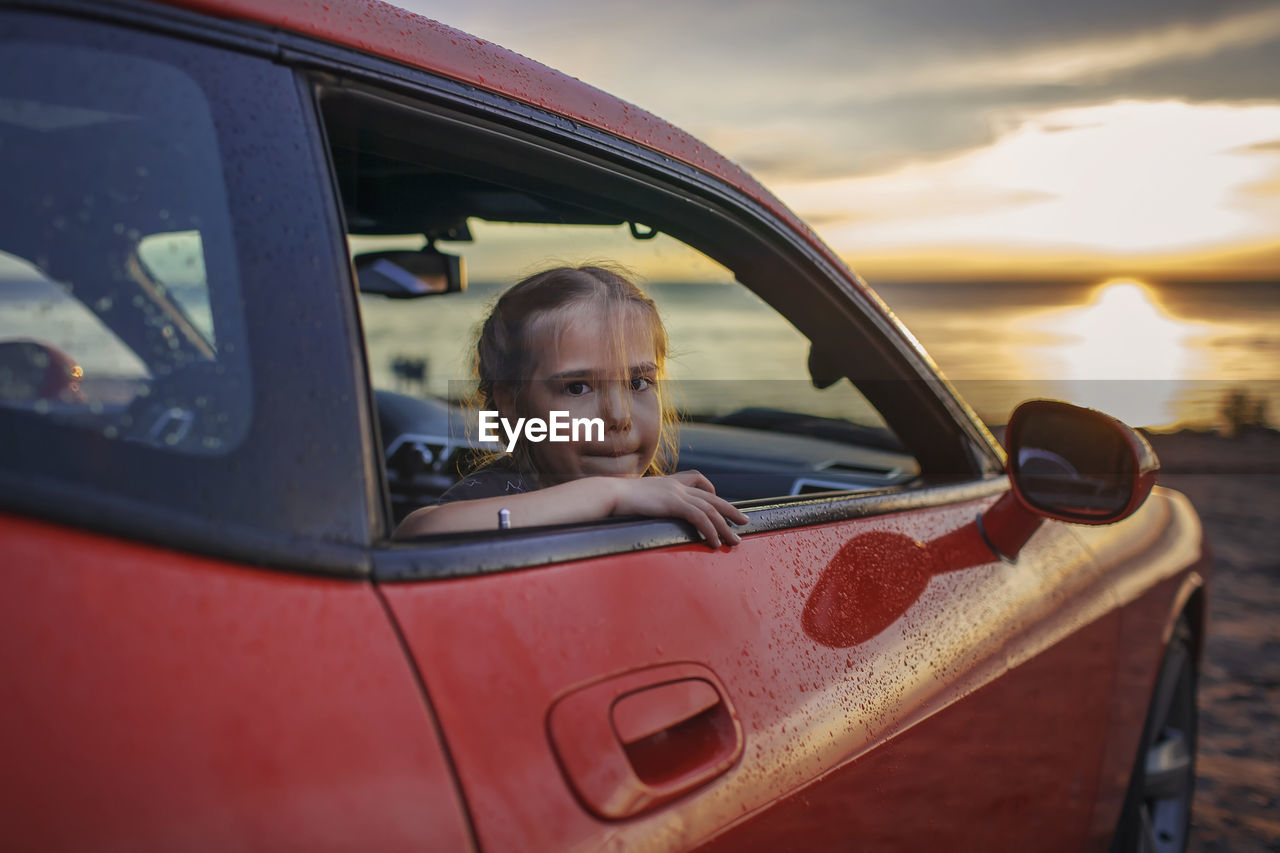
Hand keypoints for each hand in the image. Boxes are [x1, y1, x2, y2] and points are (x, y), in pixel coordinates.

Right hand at [609, 470, 749, 548]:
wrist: (609, 494)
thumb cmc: (616, 499)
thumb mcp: (635, 497)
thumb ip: (646, 501)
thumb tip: (642, 509)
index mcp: (668, 482)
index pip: (697, 479)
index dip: (711, 490)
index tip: (718, 500)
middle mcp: (676, 486)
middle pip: (712, 497)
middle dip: (730, 510)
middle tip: (744, 522)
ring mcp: (677, 493)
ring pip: (710, 510)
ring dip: (725, 527)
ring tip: (735, 541)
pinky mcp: (674, 503)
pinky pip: (700, 517)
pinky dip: (711, 530)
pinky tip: (715, 542)